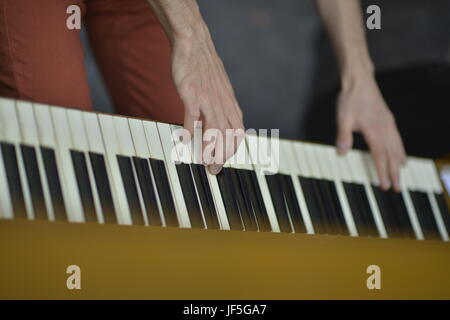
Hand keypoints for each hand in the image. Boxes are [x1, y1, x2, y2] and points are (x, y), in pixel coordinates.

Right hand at [171, 27, 244, 174]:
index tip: (224, 160)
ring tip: (204, 162)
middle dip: (223, 155)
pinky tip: (183, 140)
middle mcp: (221, 103)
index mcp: (229, 103)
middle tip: (214, 169)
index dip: (233, 149)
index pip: (237, 131)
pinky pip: (191, 114)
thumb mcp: (220, 88)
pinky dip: (188, 129)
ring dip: (210, 148)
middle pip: (228, 135)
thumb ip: (222, 106)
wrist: (195, 43)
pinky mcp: (192, 93)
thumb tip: (221, 123)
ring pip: (214, 128)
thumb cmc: (205, 67)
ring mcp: (207, 98)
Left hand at [336, 73, 405, 190]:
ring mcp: (388, 123)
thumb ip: (343, 135)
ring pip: (397, 146)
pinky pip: (397, 138)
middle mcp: (384, 128)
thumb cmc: (350, 98)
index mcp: (374, 130)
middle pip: (391, 155)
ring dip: (399, 162)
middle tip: (398, 188)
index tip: (385, 185)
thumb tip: (342, 152)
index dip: (382, 172)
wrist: (359, 80)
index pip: (380, 156)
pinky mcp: (388, 118)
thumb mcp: (342, 118)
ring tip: (402, 173)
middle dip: (394, 173)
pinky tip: (400, 153)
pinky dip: (400, 148)